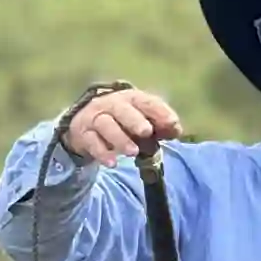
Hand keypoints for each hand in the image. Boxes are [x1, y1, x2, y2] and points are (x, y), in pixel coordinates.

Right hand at [62, 83, 189, 167]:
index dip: (159, 111)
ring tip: (133, 152)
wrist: (84, 125)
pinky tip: (112, 163)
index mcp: (129, 98)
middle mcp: (110, 104)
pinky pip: (91, 142)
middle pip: (121, 109)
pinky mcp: (83, 134)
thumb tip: (176, 130)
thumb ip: (160, 125)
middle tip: (146, 132)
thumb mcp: (141, 120)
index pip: (145, 101)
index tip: (172, 124)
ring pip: (105, 125)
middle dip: (134, 120)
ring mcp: (94, 118)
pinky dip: (102, 153)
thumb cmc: (121, 121)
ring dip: (119, 138)